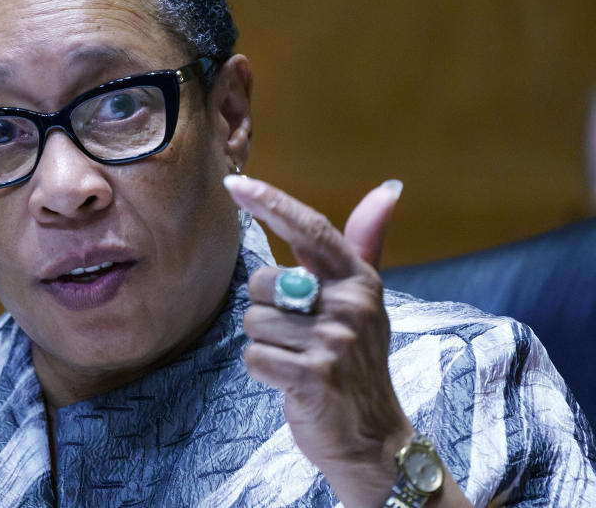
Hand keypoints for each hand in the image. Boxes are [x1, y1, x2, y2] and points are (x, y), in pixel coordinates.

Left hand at [224, 175, 411, 506]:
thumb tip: (388, 189)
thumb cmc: (357, 362)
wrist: (374, 438)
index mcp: (358, 279)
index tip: (235, 183)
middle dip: (265, 309)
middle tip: (297, 336)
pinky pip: (254, 357)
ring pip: (253, 322)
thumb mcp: (365, 300)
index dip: (271, 203)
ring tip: (296, 359)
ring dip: (264, 344)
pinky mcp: (313, 377)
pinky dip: (262, 370)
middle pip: (262, 282)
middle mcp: (350, 305)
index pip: (310, 228)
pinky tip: (289, 381)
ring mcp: (333, 341)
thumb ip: (364, 244)